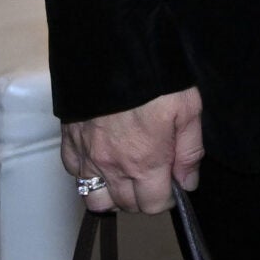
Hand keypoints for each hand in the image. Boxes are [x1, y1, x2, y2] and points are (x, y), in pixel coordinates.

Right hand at [61, 88, 203, 214]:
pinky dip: (89, 175)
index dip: (167, 198)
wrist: (116, 54)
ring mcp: (87, 157)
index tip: (173, 184)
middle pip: (125, 204)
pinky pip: (75, 175)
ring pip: (94, 199)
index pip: (153, 204)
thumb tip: (188, 183)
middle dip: (143, 197)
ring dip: (113, 194)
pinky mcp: (69, 144)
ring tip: (128, 176)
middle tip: (155, 176)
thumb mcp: (188, 110)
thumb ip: (190, 151)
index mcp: (145, 161)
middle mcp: (112, 166)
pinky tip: (105, 160)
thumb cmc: (157, 80)